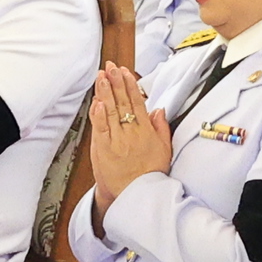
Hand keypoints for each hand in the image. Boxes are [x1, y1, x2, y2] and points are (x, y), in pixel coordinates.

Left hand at [80, 65, 168, 208]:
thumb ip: (161, 127)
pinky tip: (96, 101)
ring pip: (110, 111)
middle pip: (122, 101)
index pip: (136, 102)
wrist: (136, 195)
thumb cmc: (149, 174)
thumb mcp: (164, 149)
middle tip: (111, 66)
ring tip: (101, 76)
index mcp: (146, 131)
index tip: (125, 72)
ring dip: (105, 91)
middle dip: (115, 81)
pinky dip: (98, 114)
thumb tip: (158, 109)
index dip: (130, 85)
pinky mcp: (104, 149)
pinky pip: (100, 127)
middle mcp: (131, 133)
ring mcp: (116, 140)